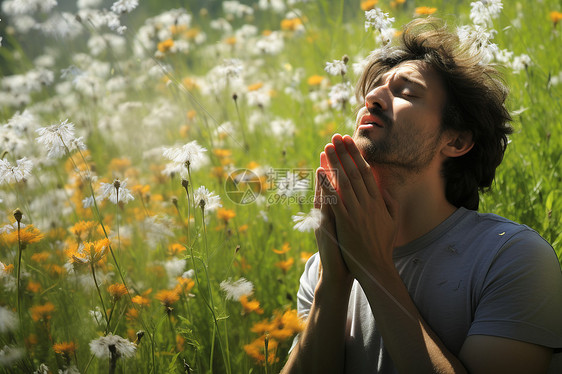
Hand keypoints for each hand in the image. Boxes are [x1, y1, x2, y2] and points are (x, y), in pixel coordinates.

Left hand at [320, 134, 398, 282]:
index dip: (357, 155)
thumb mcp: (392, 222)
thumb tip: (386, 189)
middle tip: (336, 136)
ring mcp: (356, 212)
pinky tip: (319, 171)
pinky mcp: (346, 222)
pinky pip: (334, 199)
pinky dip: (327, 184)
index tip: (350, 141)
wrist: (375, 266)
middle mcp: (368, 203)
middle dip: (345, 152)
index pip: (366, 172)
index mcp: (378, 201)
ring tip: (327, 147)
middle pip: (354, 172)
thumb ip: (390, 204)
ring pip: (344, 181)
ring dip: (335, 162)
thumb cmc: (383, 245)